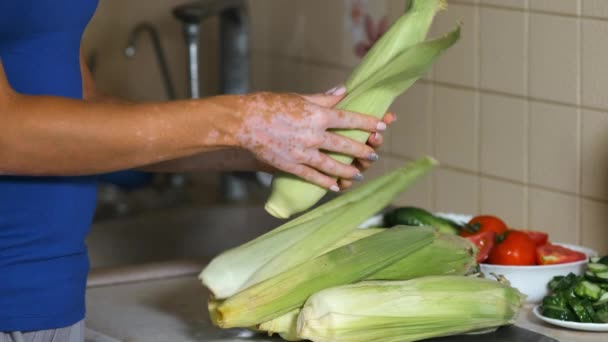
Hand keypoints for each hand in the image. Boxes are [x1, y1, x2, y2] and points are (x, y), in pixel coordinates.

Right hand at [235, 87, 386, 190]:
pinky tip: (335, 186)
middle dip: (363, 150)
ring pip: (333, 165)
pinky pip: (313, 176)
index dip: (368, 123)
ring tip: (358, 174)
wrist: (242, 123)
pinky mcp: (291, 165)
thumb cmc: (268, 105)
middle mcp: (314, 135)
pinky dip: (326, 182)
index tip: (382, 125)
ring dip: (348, 170)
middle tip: (374, 154)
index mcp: (317, 115)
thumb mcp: (298, 97)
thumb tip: (343, 91)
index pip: (350, 119)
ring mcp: (303, 152)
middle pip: (346, 145)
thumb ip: (323, 98)